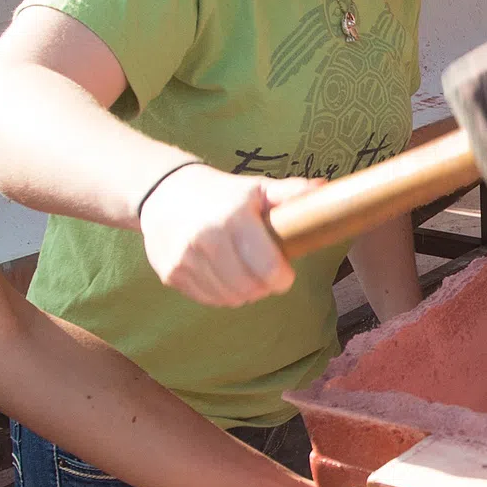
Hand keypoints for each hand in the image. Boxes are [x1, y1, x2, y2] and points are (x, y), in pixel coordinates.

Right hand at [136, 169, 324, 306]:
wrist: (163, 192)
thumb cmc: (220, 193)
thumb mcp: (255, 188)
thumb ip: (289, 193)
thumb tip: (324, 188)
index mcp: (234, 218)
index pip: (267, 268)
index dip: (282, 278)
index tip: (285, 274)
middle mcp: (207, 239)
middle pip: (249, 289)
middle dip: (264, 287)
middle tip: (266, 276)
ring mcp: (186, 259)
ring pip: (228, 298)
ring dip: (243, 293)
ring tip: (245, 274)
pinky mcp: (171, 273)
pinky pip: (207, 299)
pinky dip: (221, 294)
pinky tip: (224, 276)